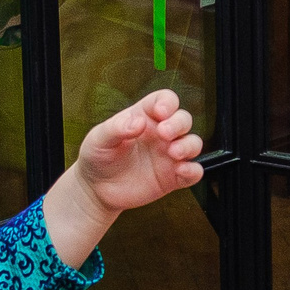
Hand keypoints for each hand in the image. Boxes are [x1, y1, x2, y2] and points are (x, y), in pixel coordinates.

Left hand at [44, 90, 204, 265]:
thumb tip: (138, 122)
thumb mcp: (99, 139)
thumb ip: (116, 127)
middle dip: (179, 124)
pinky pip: (193, 172)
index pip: (165, 100)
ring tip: (173, 153)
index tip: (160, 112)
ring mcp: (169, 155)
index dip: (168, 103)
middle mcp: (160, 134)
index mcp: (144, 118)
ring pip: (193, 143)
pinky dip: (193, 171)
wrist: (96, 189)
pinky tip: (181, 171)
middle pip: (183, 119)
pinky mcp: (173, 177)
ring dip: (188, 145)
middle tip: (164, 133)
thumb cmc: (97, 157)